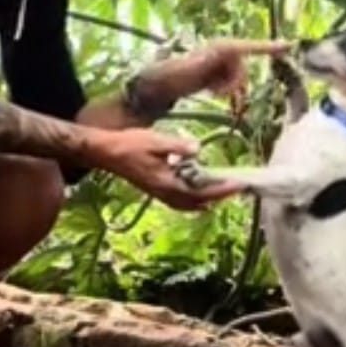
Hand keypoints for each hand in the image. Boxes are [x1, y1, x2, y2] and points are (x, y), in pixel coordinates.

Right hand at [87, 128, 249, 210]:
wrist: (107, 152)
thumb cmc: (129, 144)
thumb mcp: (156, 141)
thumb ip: (178, 146)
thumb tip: (197, 149)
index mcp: (167, 183)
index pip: (201, 191)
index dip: (221, 189)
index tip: (239, 185)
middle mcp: (164, 193)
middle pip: (197, 203)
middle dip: (218, 197)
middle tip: (236, 188)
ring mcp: (159, 193)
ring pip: (188, 205)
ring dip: (206, 200)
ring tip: (221, 190)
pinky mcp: (155, 190)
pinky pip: (179, 201)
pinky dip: (192, 200)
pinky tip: (197, 190)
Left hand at [140, 39, 292, 107]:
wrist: (156, 85)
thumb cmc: (169, 77)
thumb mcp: (191, 70)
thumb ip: (211, 62)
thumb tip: (228, 51)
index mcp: (220, 48)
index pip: (249, 47)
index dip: (268, 47)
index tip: (288, 45)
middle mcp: (222, 52)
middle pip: (244, 71)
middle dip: (233, 84)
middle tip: (214, 92)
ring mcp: (219, 63)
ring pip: (239, 80)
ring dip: (228, 89)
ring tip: (209, 92)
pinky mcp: (216, 73)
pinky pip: (231, 84)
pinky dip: (225, 91)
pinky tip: (211, 93)